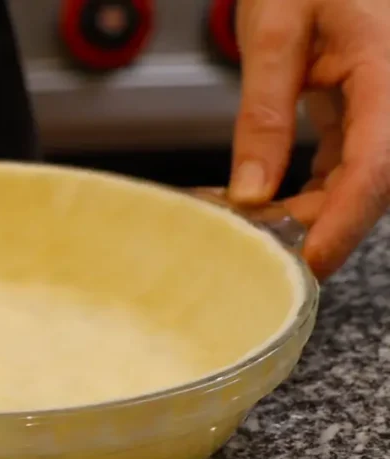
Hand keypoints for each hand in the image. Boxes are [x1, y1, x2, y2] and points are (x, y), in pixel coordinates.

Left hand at [229, 0, 389, 279]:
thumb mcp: (273, 33)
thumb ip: (263, 112)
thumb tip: (250, 191)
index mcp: (388, 68)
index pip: (377, 161)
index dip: (345, 218)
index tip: (312, 259)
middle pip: (373, 182)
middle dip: (319, 225)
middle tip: (258, 249)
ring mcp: (386, 108)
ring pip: (362, 181)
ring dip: (311, 213)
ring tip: (254, 226)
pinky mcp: (367, 113)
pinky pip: (348, 167)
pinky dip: (311, 193)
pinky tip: (268, 205)